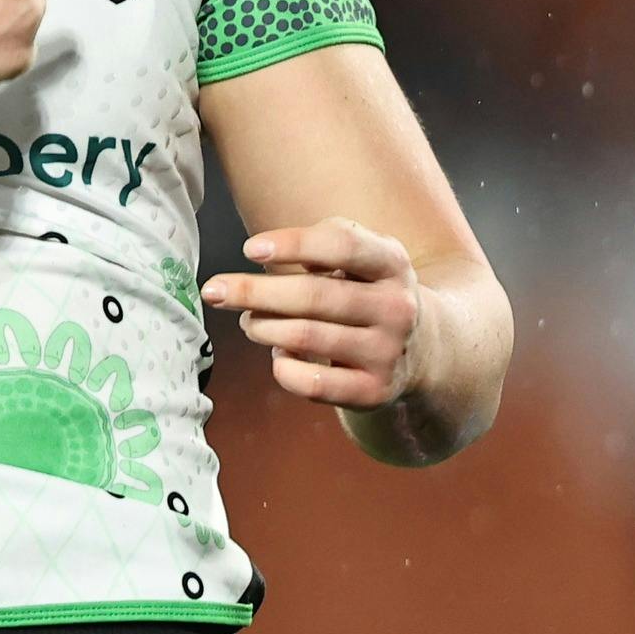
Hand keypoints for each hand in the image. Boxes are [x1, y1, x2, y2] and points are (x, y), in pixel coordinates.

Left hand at [204, 219, 421, 410]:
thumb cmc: (365, 292)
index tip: (250, 249)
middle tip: (214, 291)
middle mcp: (397, 307)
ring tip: (249, 321)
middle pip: (314, 296)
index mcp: (392, 264)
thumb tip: (262, 252)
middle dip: (254, 292)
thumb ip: (321, 243)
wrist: (420, 350)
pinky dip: (283, 368)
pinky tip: (280, 356)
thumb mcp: (361, 258)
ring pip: (305, 337)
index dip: (294, 244)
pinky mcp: (373, 390)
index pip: (343, 245)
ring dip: (262, 327)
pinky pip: (312, 383)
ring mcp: (388, 352)